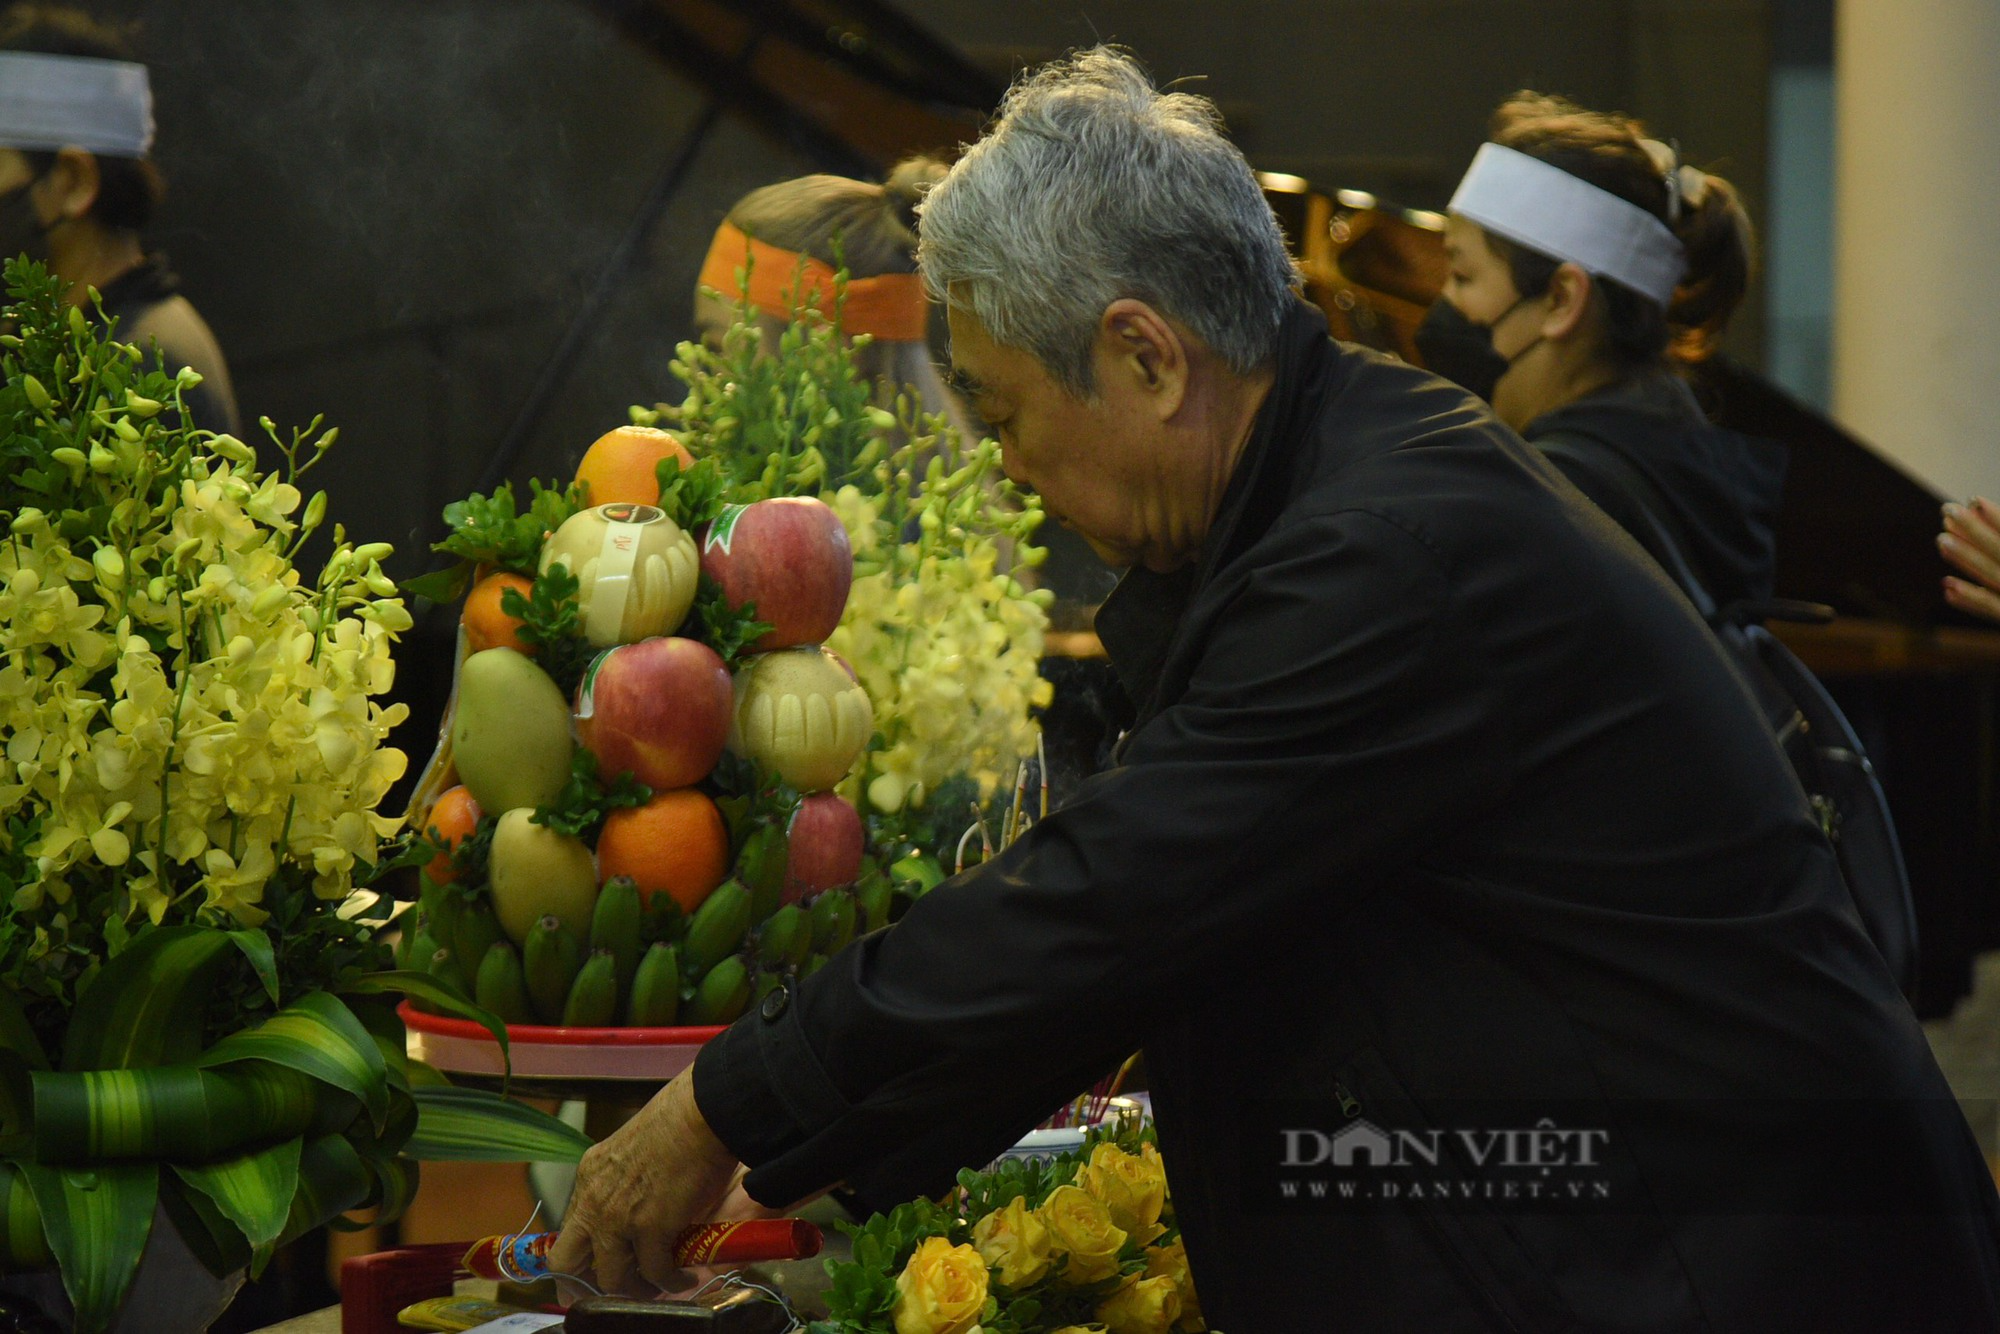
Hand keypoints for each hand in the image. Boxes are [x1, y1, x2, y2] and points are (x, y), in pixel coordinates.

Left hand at [547, 1070, 740, 1298]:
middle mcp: (594, 1200)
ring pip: (610, 1278)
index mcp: (589, 1176)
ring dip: (635, 1287)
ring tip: (658, 1283)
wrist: (704, 1111)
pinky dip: (670, 1281)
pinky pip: (655, 1272)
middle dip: (587, 1283)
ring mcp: (618, 1217)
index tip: (597, 1269)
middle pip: (566, 1262)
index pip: (568, 1230)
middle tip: (619, 1286)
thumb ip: (626, 1185)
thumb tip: (644, 1213)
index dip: (582, 1256)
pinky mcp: (650, 1228)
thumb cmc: (681, 1120)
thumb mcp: (634, 1153)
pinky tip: (684, 1277)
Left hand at [1941, 498, 1999, 622]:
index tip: (1973, 499)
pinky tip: (1947, 585)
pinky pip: (1993, 609)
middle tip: (1946, 509)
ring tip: (1940, 540)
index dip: (1997, 516)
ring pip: (1993, 575)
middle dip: (1974, 529)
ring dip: (1966, 558)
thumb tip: (1980, 512)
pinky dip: (1971, 598)